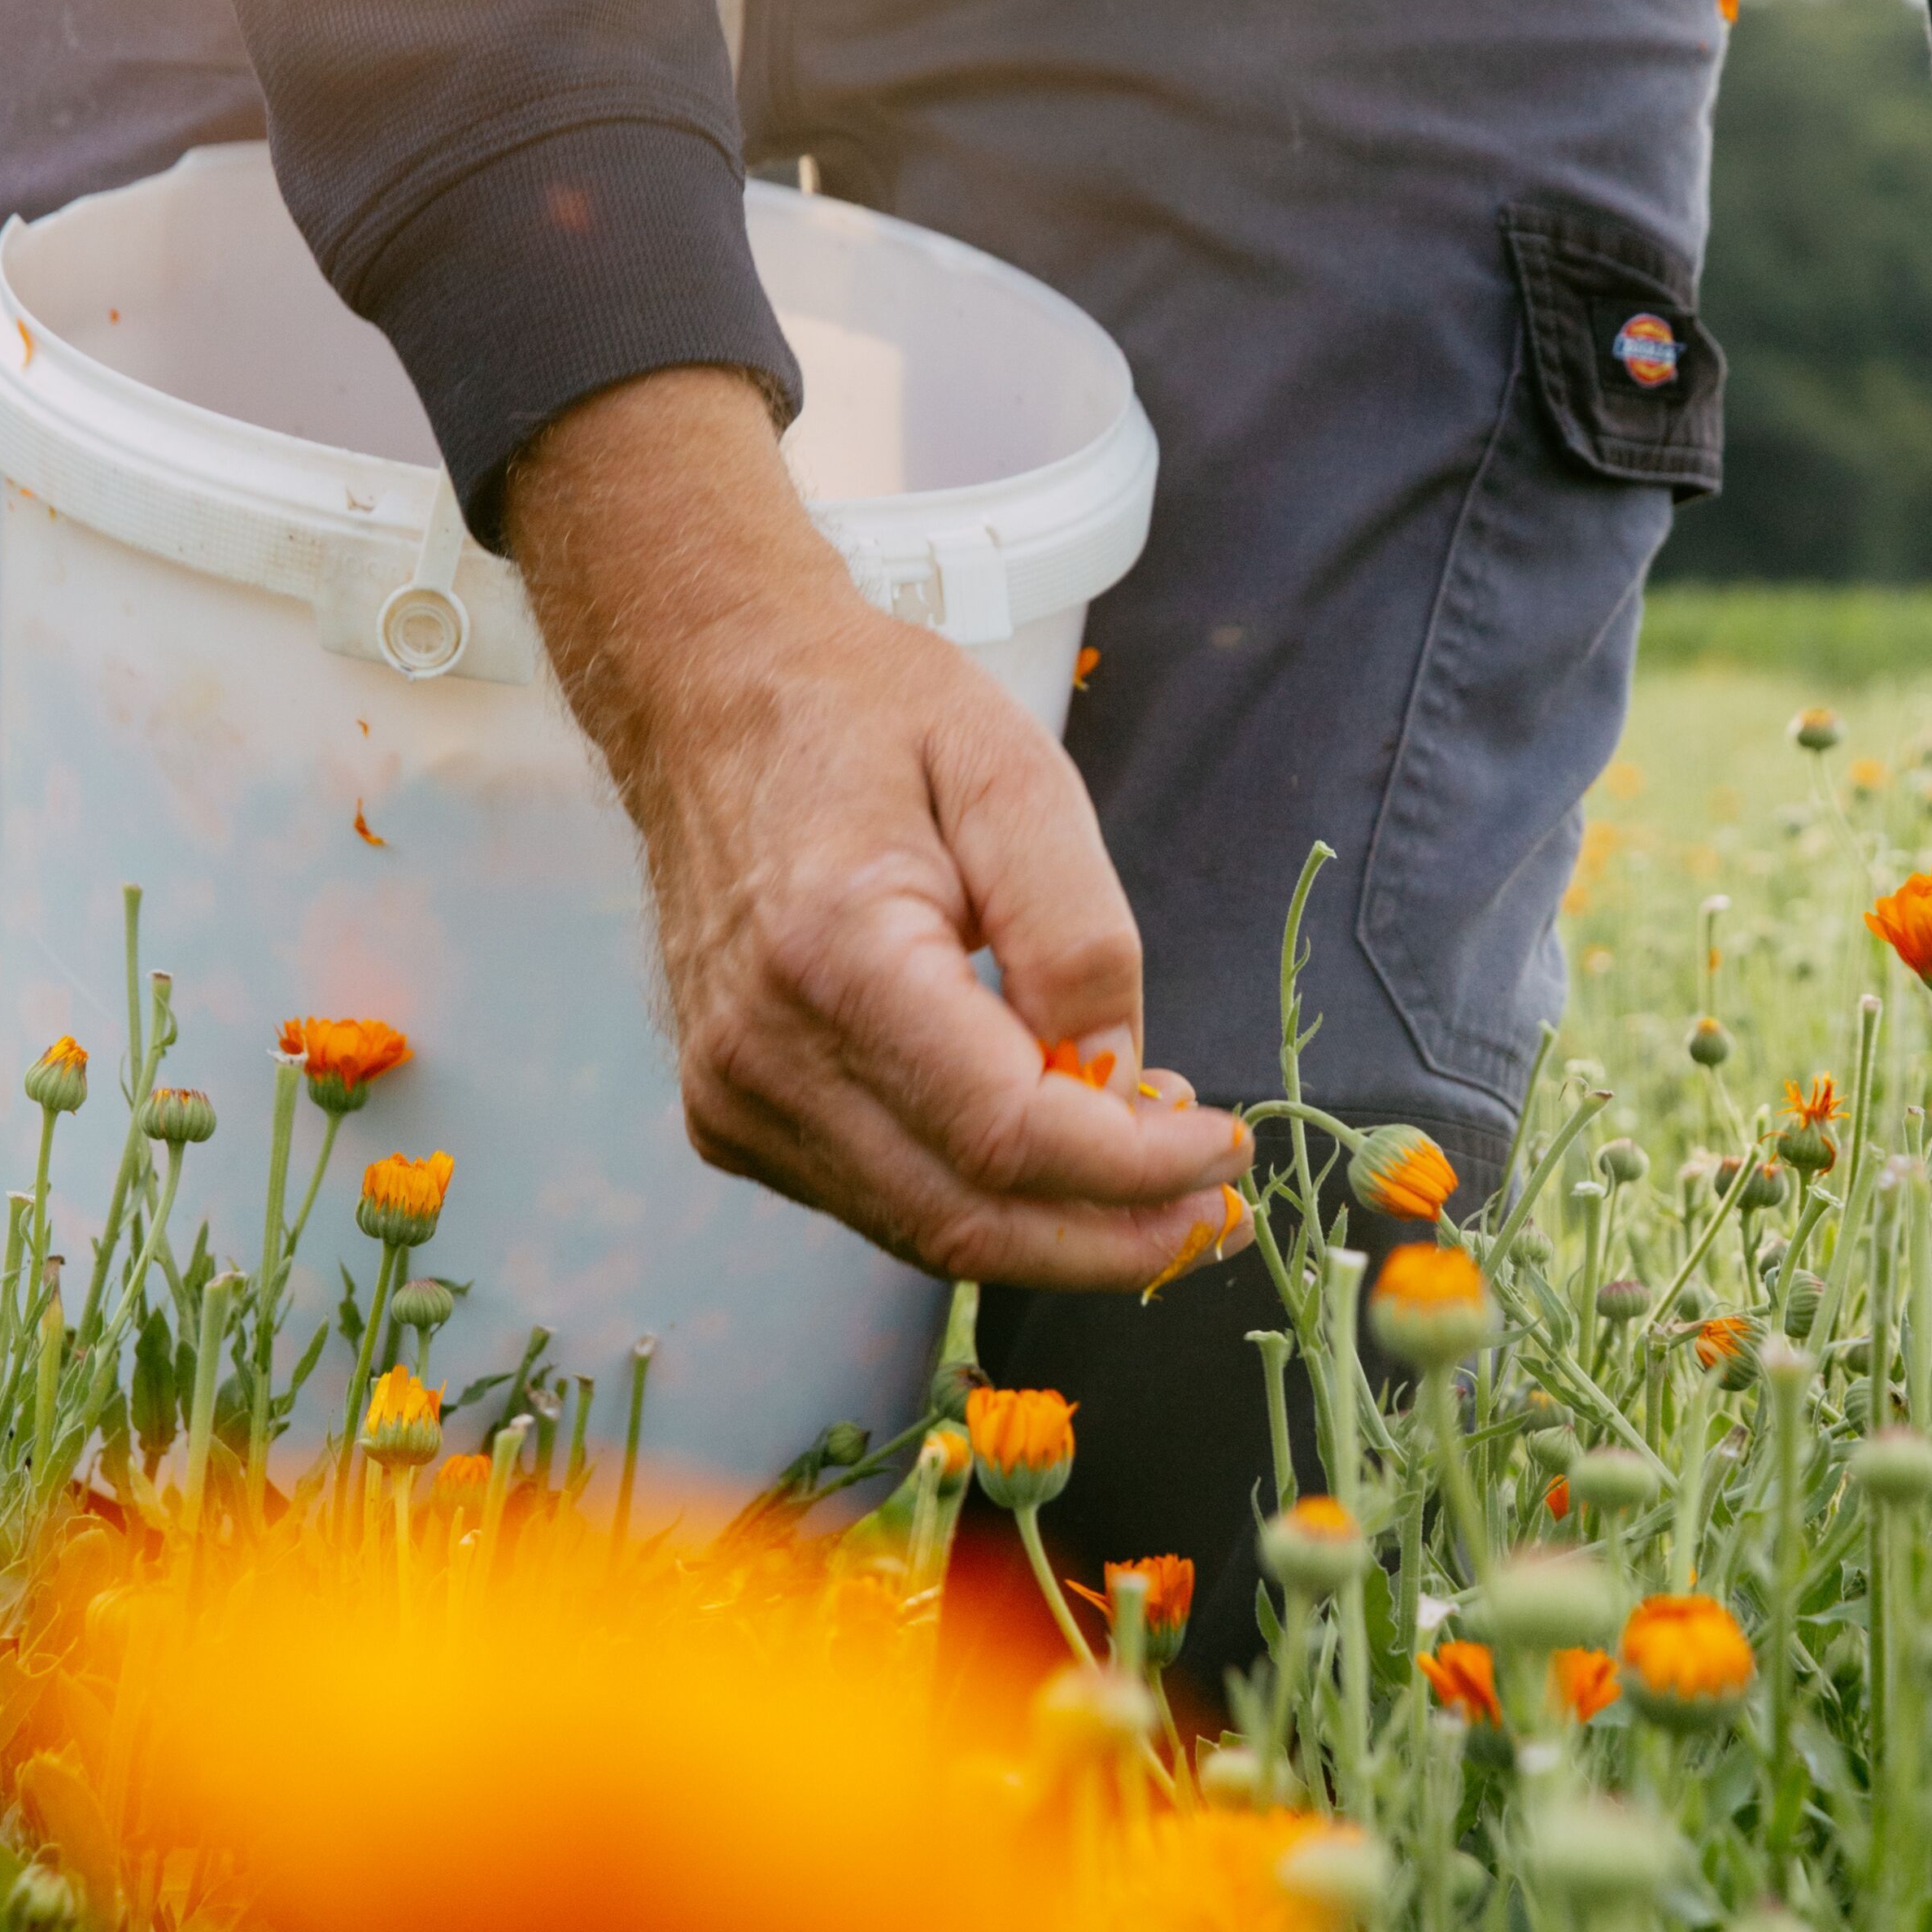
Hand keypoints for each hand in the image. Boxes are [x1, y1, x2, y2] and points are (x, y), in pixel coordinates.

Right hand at [507, 370, 1249, 1284]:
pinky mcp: (730, 1116)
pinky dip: (982, 1200)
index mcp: (833, 956)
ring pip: (926, 1233)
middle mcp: (763, 1053)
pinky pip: (881, 1200)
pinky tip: (1054, 1150)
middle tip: (1212, 1211)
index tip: (1224, 1148)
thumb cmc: (866, 714)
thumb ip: (1078, 937)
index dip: (1133, 1168)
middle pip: (969, 1220)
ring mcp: (733, 1098)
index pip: (1007, 1132)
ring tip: (1155, 1180)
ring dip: (1058, 1232)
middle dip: (1111, 1237)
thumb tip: (1122, 1083)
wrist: (707, 694)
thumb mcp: (1014, 774)